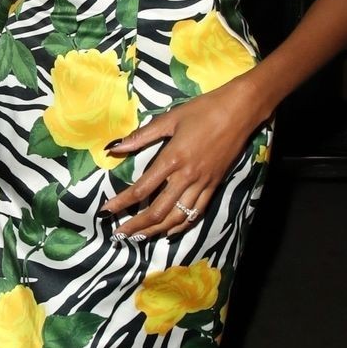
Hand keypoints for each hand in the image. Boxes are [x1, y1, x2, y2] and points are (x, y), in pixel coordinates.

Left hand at [100, 79, 270, 239]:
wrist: (240, 110)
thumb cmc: (203, 110)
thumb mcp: (170, 119)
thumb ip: (141, 137)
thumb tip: (113, 148)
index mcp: (172, 159)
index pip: (141, 189)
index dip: (121, 203)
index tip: (105, 212)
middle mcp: (186, 177)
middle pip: (157, 211)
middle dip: (136, 226)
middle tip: (119, 234)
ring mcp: (203, 184)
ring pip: (177, 217)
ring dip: (156, 230)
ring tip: (140, 237)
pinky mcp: (215, 185)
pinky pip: (197, 213)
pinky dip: (182, 225)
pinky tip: (170, 231)